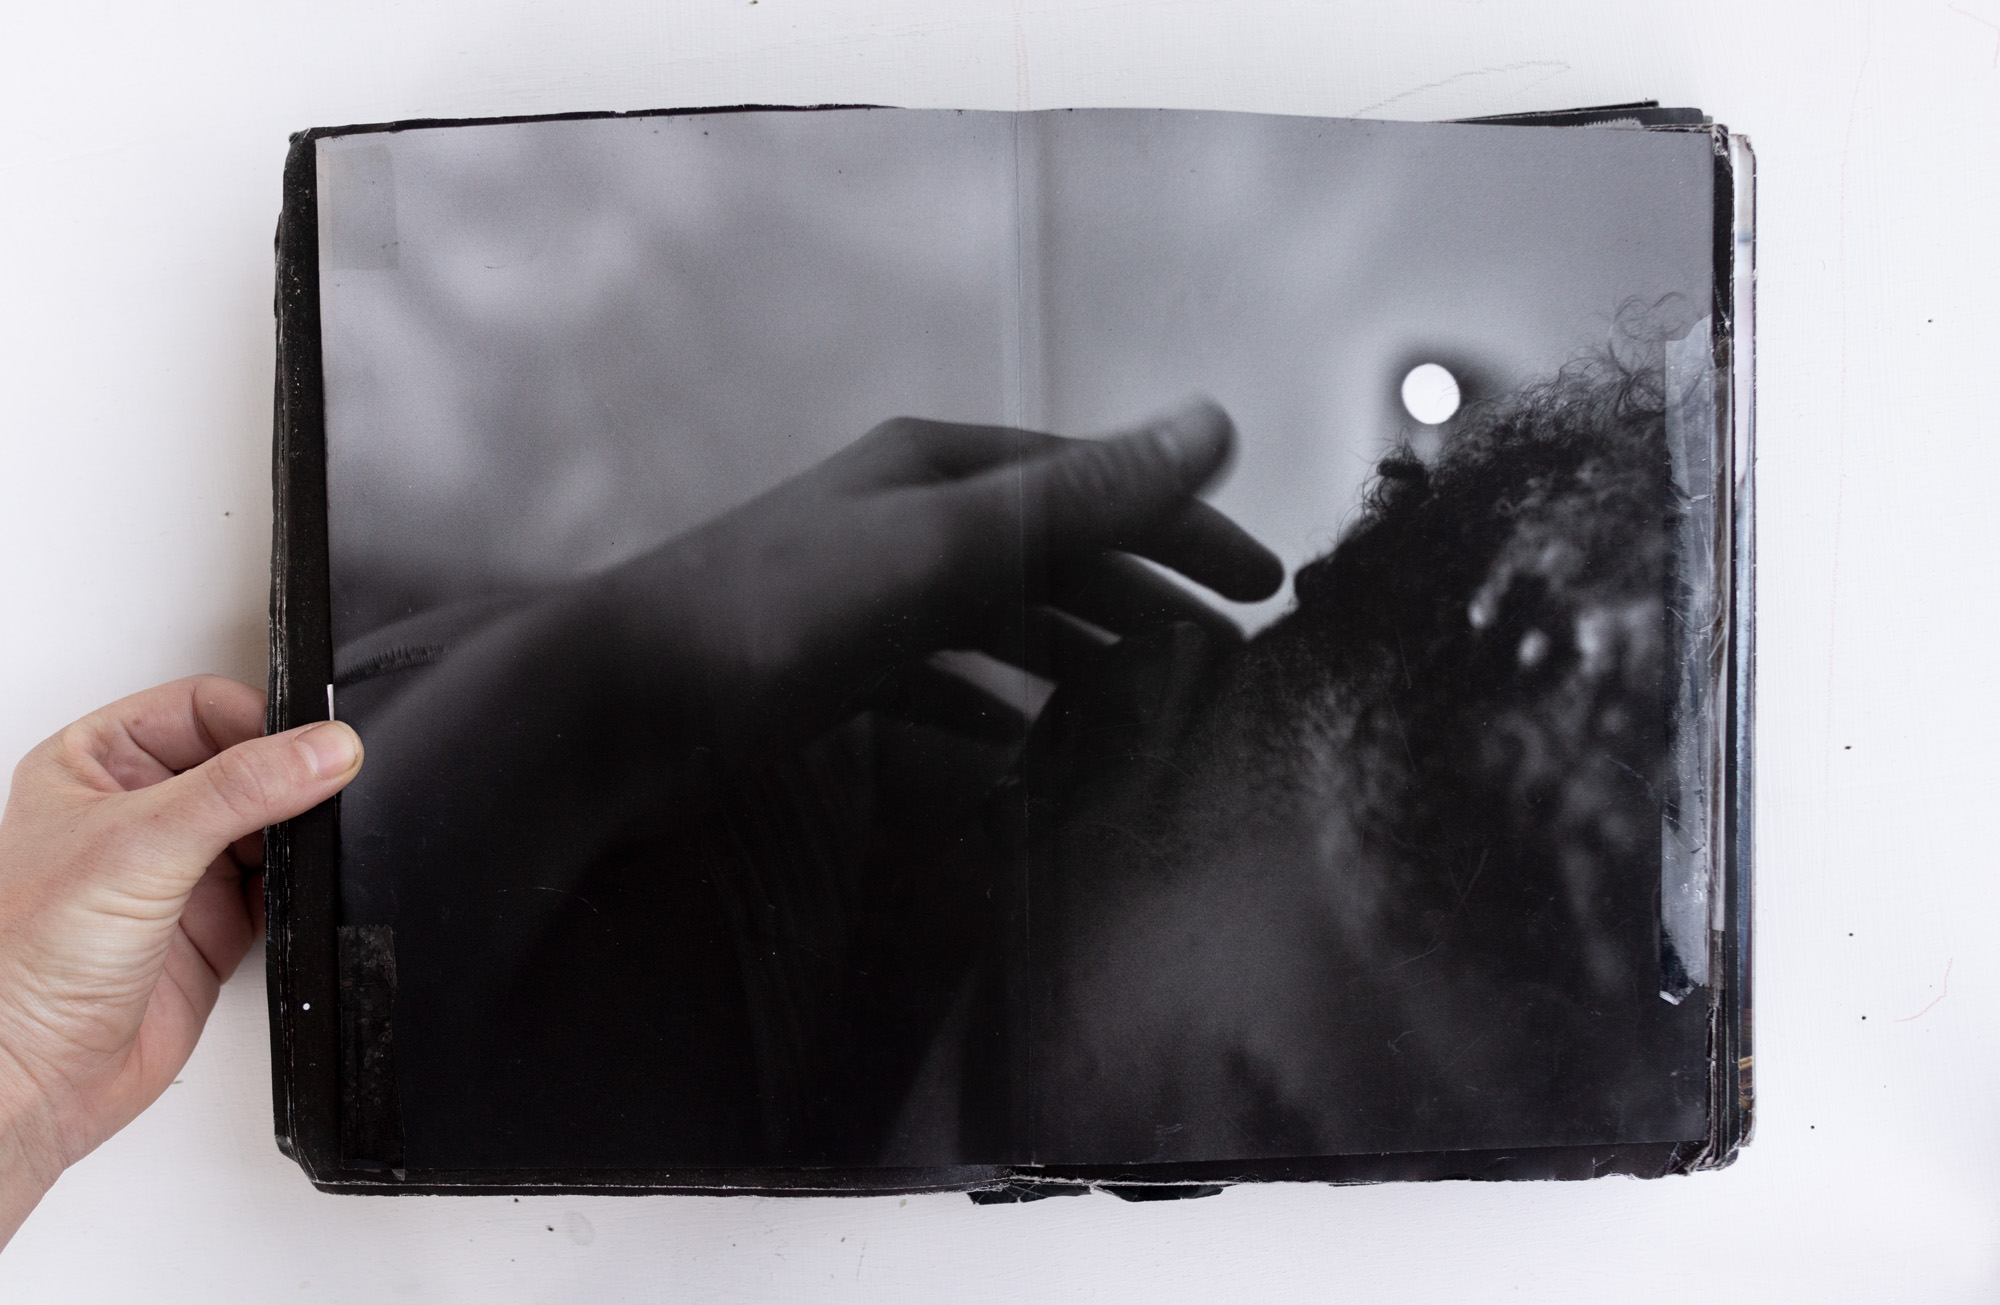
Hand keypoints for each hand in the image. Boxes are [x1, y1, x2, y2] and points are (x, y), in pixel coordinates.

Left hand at [0, 678, 362, 1245]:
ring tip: (302, 846)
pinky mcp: (215, 925)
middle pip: (245, 762)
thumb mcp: (139, 844)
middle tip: (319, 789)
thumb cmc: (25, 963)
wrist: (31, 1078)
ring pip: (270, 823)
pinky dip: (302, 887)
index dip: (259, 721)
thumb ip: (241, 790)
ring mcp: (179, 870)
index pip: (202, 707)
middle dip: (286, 778)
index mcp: (93, 765)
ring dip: (295, 834)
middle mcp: (138, 813)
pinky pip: (282, 886)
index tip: (307, 746)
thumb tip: (323, 750)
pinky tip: (298, 891)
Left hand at [335, 398, 1280, 1010]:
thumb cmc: (782, 611)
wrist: (615, 703)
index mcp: (942, 469)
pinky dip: (997, 712)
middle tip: (1229, 667)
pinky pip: (945, 686)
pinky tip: (1030, 757)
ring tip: (1154, 716)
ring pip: (1007, 622)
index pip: (1096, 485)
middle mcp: (910, 519)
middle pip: (1059, 552)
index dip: (1187, 527)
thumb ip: (1079, 494)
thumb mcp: (945, 543)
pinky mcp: (834, 673)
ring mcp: (870, 598)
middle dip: (1147, 599)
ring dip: (1082, 656)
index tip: (1266, 587)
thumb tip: (1215, 423)